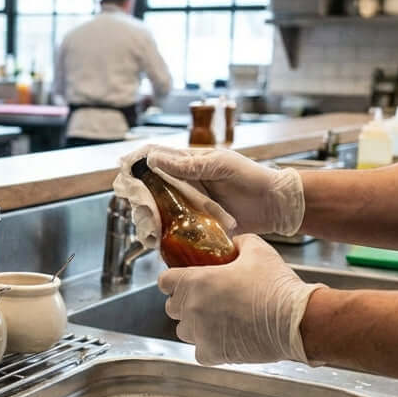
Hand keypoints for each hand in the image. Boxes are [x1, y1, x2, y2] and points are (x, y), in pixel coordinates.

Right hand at [146, 146, 304, 235]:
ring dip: (147, 217)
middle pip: (148, 187)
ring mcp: (188, 204)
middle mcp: (183, 183)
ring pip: (155, 210)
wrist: (275, 205)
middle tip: (138, 205)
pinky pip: (171, 229)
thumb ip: (189, 165)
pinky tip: (155, 239)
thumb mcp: (221, 165)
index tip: (122, 169)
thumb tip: (154, 159)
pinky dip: (160, 234)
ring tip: (148, 225)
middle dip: (138, 196)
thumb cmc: (252, 178)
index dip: (135, 162)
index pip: (154, 157)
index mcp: (188, 163)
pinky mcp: (194, 225)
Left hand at [158, 234, 324, 365]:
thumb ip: (239, 242)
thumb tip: (234, 242)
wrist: (297, 321)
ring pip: (184, 330)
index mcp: (195, 281)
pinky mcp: (213, 354)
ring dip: (195, 325)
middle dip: (185, 302)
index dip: (174, 280)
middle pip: (172, 307)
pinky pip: (200, 351)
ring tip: (218, 319)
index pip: (164, 281)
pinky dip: (209, 346)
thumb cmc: (276, 286)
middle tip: (206, 299)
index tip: (183, 281)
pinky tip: (225, 338)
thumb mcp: (258, 250)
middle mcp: (192, 308)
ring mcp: (200, 333)